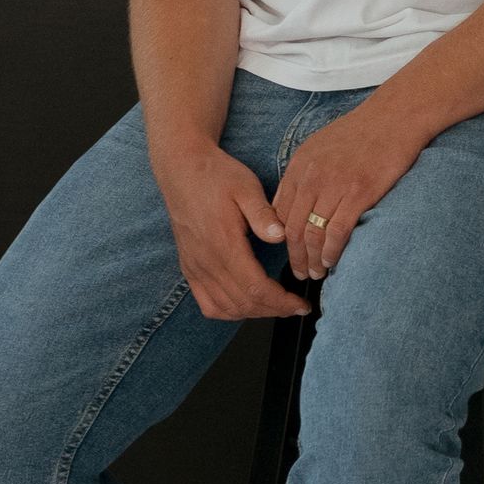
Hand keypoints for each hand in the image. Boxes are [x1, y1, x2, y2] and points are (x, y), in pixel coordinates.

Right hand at [157, 147, 312, 321]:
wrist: (182, 170)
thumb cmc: (216, 176)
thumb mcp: (246, 187)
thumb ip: (263, 214)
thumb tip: (280, 237)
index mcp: (224, 244)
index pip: (255, 288)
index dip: (281, 302)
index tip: (300, 304)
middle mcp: (206, 261)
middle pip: (243, 303)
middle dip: (274, 310)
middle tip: (296, 307)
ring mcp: (195, 267)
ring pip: (226, 308)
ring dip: (254, 313)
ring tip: (277, 306)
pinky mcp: (189, 267)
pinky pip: (207, 304)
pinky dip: (228, 312)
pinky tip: (245, 306)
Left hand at [270, 96, 429, 280]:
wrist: (394, 117)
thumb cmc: (360, 132)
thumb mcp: (319, 146)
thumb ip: (303, 174)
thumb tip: (291, 204)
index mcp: (299, 166)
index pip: (279, 212)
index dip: (280, 239)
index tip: (288, 253)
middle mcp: (312, 177)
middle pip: (292, 228)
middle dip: (294, 256)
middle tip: (300, 272)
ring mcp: (335, 186)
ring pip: (313, 234)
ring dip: (312, 259)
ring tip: (316, 273)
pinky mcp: (359, 193)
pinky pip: (337, 231)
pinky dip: (332, 252)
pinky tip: (332, 261)